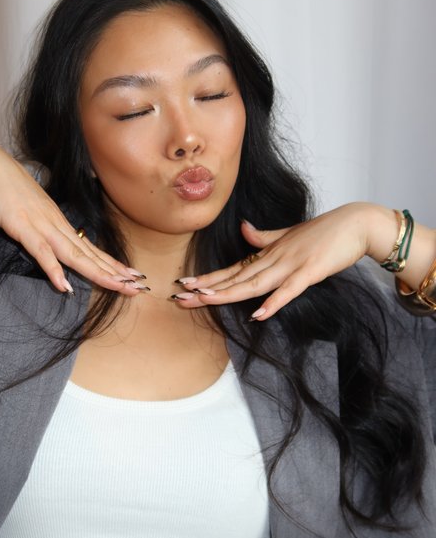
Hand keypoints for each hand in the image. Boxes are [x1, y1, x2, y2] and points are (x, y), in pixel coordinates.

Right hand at [0, 141, 145, 295]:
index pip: (90, 248)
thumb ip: (39, 229)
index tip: (130, 277)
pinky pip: (40, 251)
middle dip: (115, 273)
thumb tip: (49, 245)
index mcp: (58, 222)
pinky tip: (64, 286)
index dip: (110, 264)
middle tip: (139, 287)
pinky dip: (53, 269)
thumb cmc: (3, 187)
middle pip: (90, 254)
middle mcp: (56, 224)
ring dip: (97, 272)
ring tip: (118, 286)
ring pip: (74, 254)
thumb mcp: (27, 211)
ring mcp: (41, 225)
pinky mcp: (21, 226)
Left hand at [173, 203, 385, 318]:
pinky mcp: (310, 272)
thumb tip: (244, 229)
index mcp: (268, 253)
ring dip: (230, 293)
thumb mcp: (289, 234)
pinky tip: (258, 314)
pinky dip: (273, 302)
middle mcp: (274, 258)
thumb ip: (265, 237)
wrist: (356, 224)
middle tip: (181, 297)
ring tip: (207, 301)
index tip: (186, 285)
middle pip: (236, 278)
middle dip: (208, 289)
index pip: (233, 269)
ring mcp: (291, 265)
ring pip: (255, 283)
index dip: (209, 278)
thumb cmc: (325, 232)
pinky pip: (289, 289)